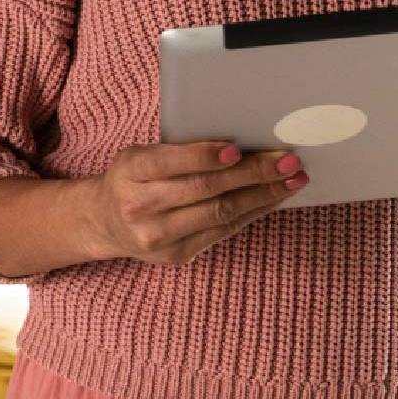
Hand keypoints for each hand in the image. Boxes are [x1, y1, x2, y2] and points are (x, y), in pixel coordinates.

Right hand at [77, 141, 305, 266]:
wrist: (105, 221)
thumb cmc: (133, 177)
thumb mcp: (141, 155)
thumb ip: (178, 151)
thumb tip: (240, 143)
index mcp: (130, 171)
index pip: (169, 163)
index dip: (204, 157)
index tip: (237, 150)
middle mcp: (140, 207)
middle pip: (203, 189)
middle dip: (252, 174)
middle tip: (287, 160)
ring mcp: (158, 236)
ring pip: (219, 214)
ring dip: (262, 195)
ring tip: (292, 180)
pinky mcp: (176, 255)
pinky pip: (222, 232)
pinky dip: (251, 213)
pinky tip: (272, 199)